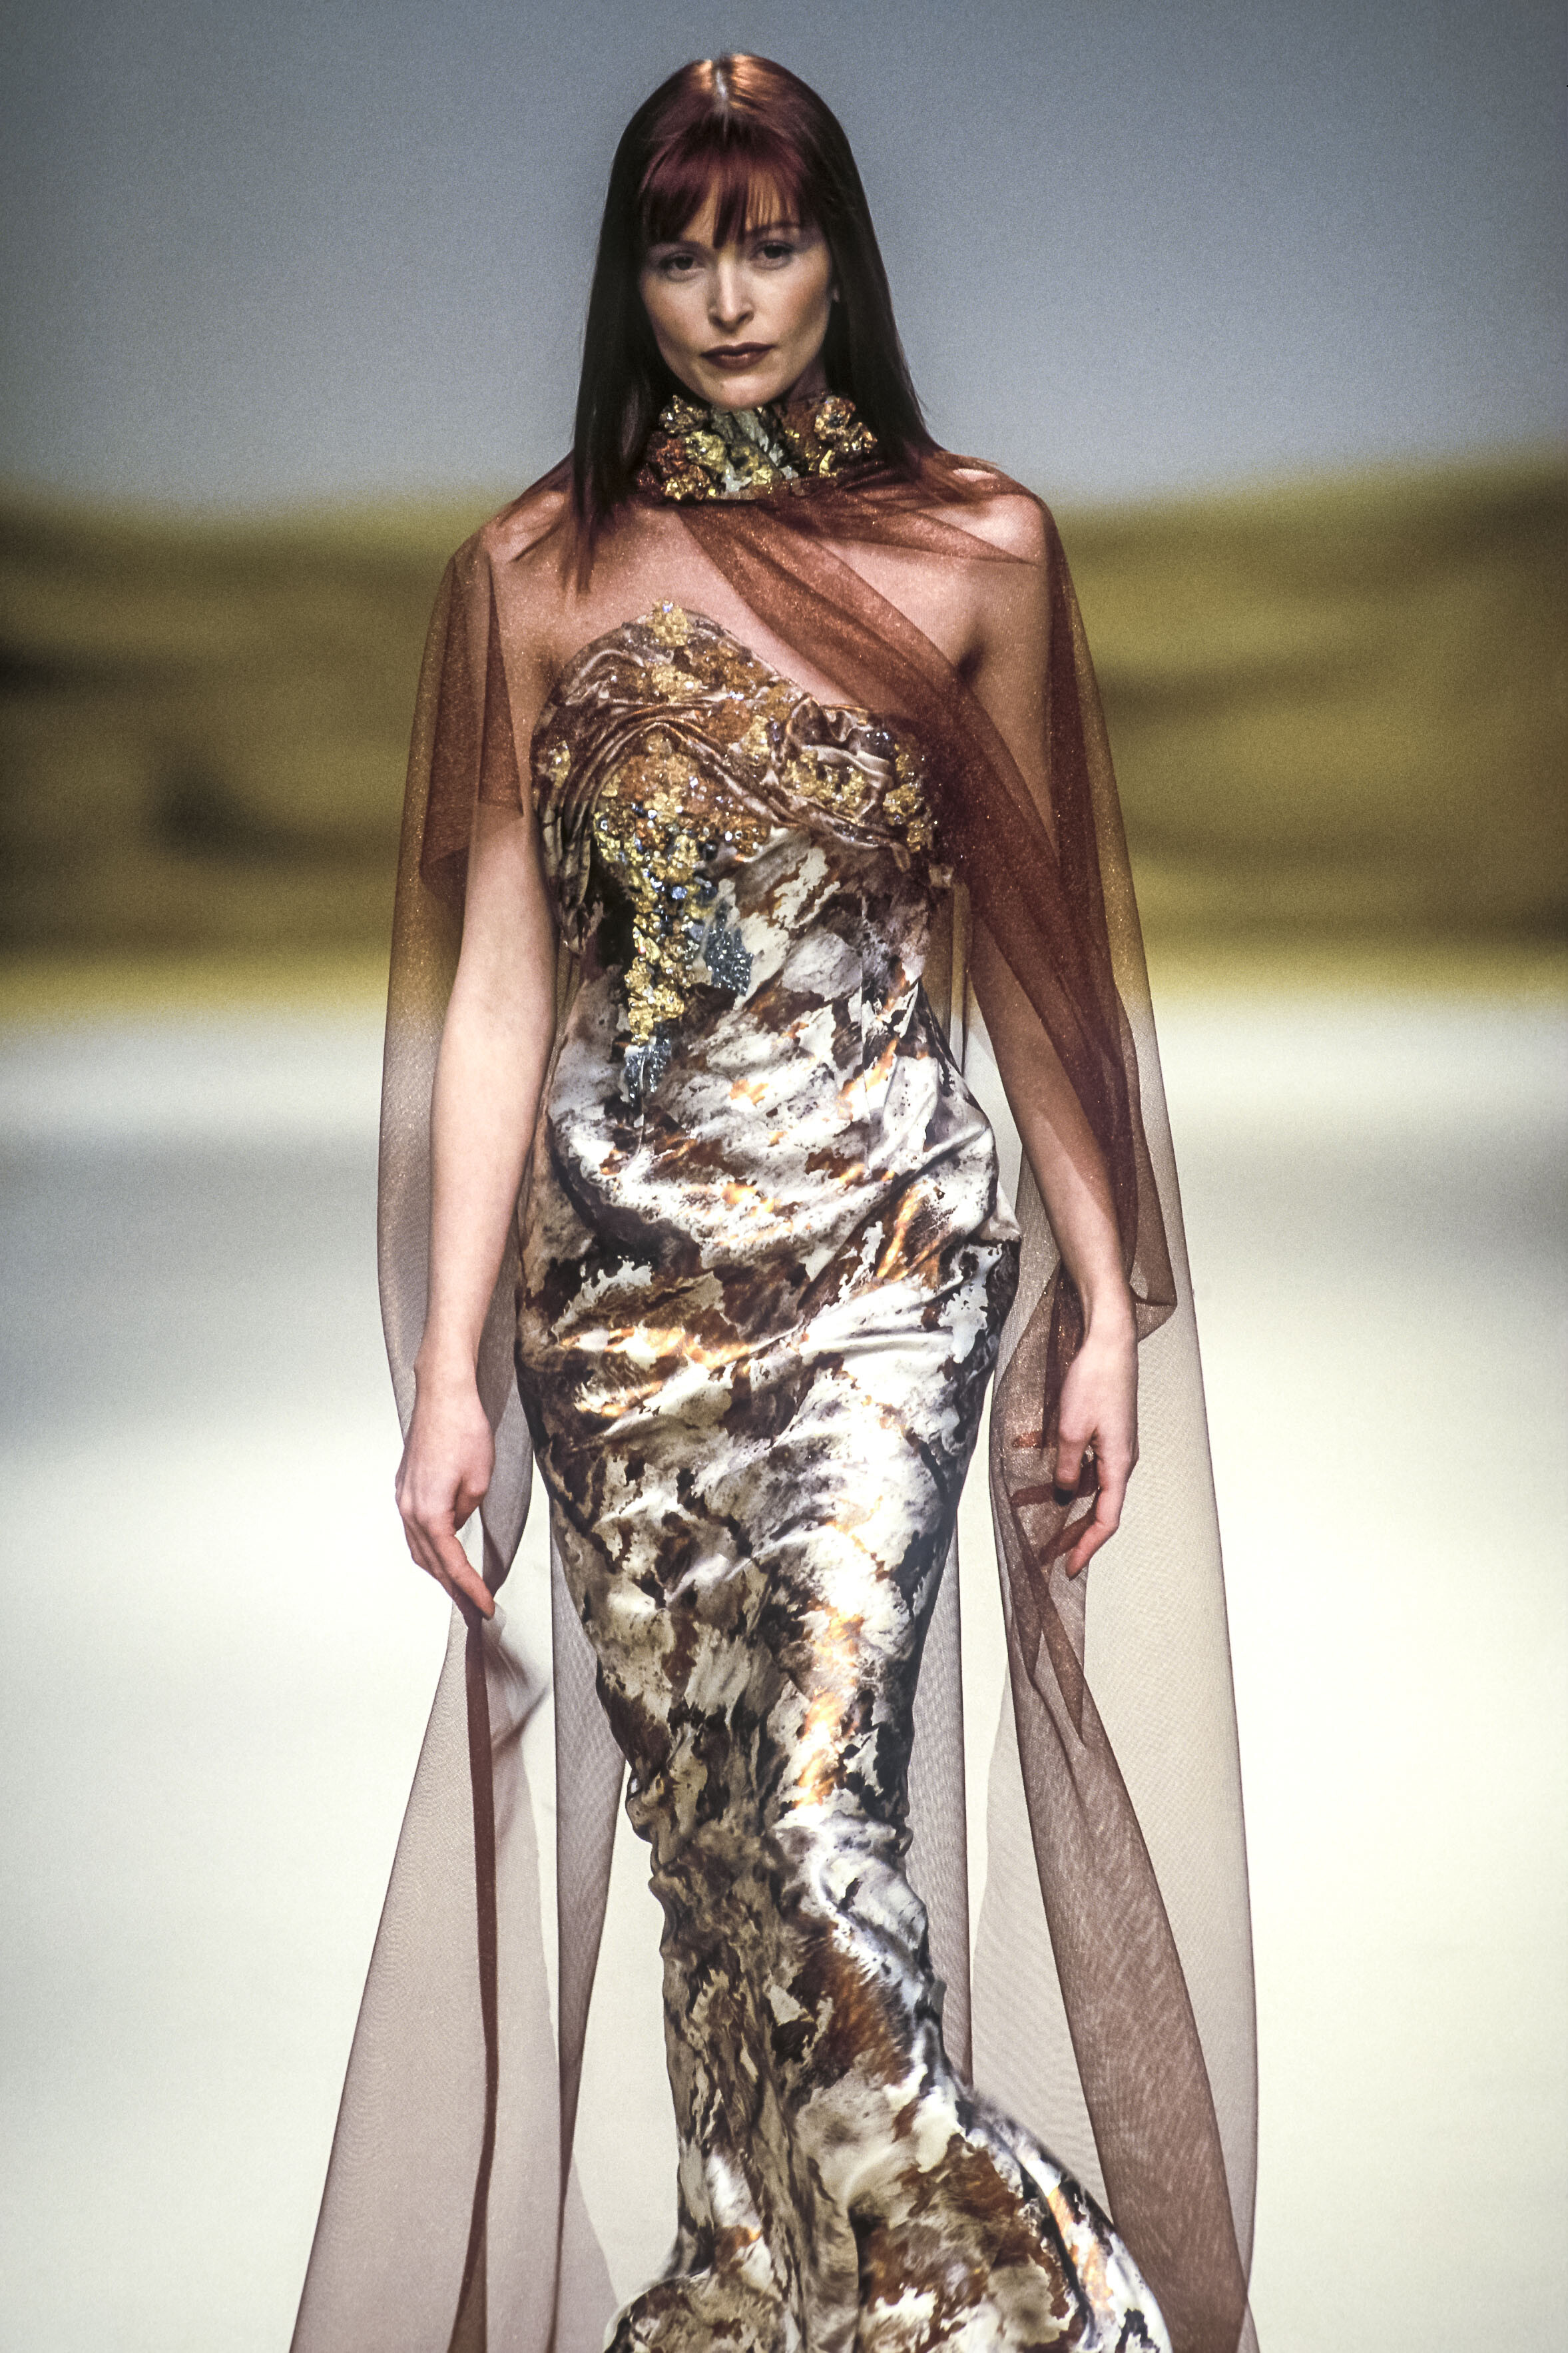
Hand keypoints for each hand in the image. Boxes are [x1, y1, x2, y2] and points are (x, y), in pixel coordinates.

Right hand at [394, 1361, 495, 1619]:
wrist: (443, 1395)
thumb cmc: (463, 1429)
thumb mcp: (480, 1479)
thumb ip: (468, 1510)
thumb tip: (458, 1520)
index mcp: (429, 1511)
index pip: (451, 1563)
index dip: (470, 1589)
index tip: (486, 1606)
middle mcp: (410, 1508)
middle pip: (430, 1562)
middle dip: (453, 1587)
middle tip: (474, 1607)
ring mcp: (404, 1497)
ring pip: (419, 1547)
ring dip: (439, 1569)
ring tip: (461, 1586)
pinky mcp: (406, 1486)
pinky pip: (416, 1528)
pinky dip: (431, 1546)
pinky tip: (444, 1551)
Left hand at [1050, 1303, 1138, 1579]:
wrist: (1110, 1341)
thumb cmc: (1095, 1379)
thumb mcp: (1069, 1429)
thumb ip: (1065, 1467)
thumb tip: (1063, 1493)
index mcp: (1119, 1464)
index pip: (1106, 1520)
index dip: (1087, 1547)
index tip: (1070, 1567)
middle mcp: (1122, 1458)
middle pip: (1100, 1507)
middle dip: (1075, 1531)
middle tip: (1052, 1552)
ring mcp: (1114, 1444)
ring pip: (1088, 1483)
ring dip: (1062, 1497)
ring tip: (1032, 1508)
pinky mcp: (1105, 1430)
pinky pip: (1084, 1460)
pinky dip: (1062, 1469)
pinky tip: (1036, 1466)